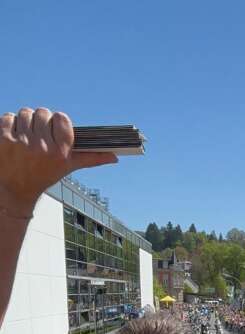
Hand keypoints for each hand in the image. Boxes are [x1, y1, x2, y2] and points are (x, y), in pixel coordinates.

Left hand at [0, 108, 117, 215]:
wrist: (14, 190)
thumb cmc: (43, 176)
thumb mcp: (67, 167)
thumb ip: (91, 158)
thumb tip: (114, 157)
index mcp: (60, 153)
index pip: (62, 118)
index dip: (57, 122)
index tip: (54, 130)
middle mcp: (42, 148)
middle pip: (43, 113)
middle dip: (40, 122)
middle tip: (38, 135)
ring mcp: (22, 143)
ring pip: (25, 113)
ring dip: (24, 122)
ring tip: (25, 138)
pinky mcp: (4, 139)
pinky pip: (9, 117)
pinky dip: (9, 125)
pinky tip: (12, 139)